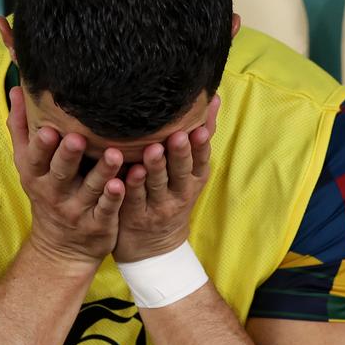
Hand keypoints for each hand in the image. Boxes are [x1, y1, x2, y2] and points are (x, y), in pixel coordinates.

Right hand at [7, 86, 125, 270]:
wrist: (61, 247)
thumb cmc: (47, 192)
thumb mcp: (28, 165)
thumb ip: (22, 128)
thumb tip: (17, 88)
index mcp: (35, 175)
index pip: (36, 158)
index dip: (42, 145)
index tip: (49, 129)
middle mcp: (54, 193)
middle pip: (61, 172)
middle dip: (69, 156)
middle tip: (79, 138)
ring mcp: (77, 210)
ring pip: (91, 188)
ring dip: (102, 171)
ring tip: (114, 154)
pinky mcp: (98, 224)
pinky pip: (108, 209)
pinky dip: (115, 197)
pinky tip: (123, 183)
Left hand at [114, 95, 220, 262]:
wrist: (154, 247)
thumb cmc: (173, 196)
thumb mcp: (192, 171)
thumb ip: (199, 137)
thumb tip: (214, 97)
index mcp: (194, 179)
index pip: (201, 159)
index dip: (201, 146)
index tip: (199, 129)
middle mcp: (180, 192)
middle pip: (181, 171)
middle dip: (180, 153)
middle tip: (178, 134)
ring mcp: (158, 206)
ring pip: (157, 184)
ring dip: (156, 167)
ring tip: (153, 150)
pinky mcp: (136, 216)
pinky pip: (134, 199)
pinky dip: (133, 186)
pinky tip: (130, 172)